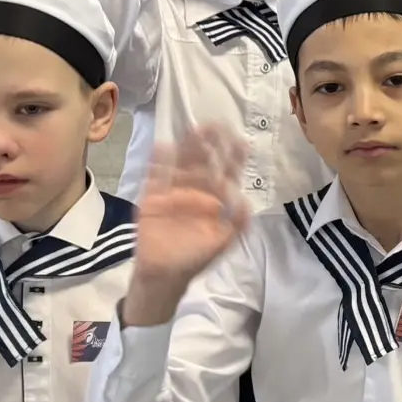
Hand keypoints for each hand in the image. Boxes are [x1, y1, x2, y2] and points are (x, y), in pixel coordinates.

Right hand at [125, 126, 251, 325]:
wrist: (165, 275)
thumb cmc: (195, 259)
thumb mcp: (221, 244)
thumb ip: (237, 226)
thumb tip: (249, 204)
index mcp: (213, 201)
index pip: (225, 175)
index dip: (234, 160)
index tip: (243, 143)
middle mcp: (194, 192)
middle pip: (203, 163)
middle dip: (210, 146)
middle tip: (218, 126)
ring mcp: (172, 193)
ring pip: (181, 165)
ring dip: (187, 148)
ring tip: (194, 130)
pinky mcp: (152, 198)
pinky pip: (155, 177)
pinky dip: (157, 163)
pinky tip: (162, 147)